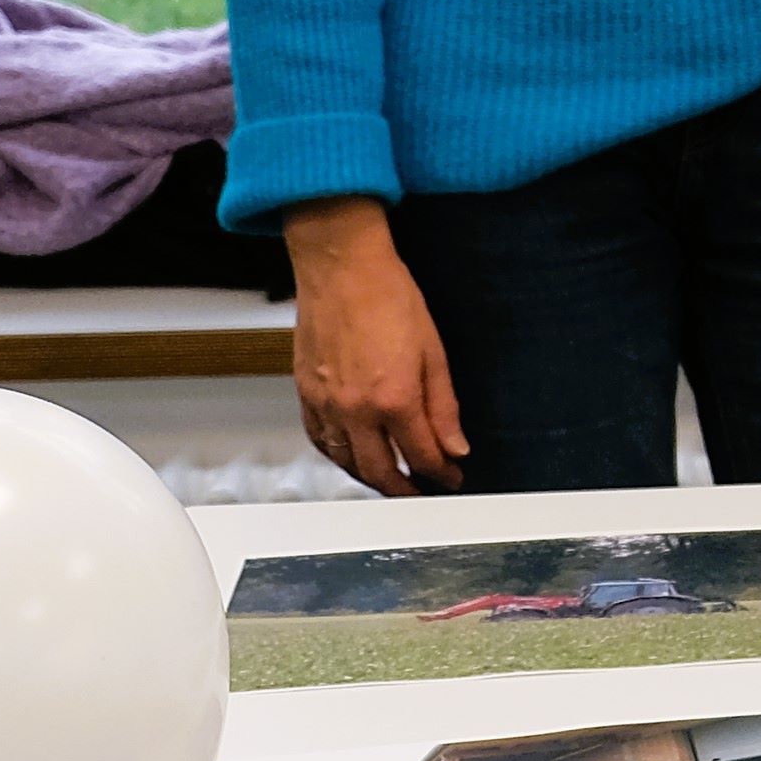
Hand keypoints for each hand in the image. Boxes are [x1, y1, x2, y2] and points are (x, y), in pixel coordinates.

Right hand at [286, 200, 466, 497]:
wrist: (342, 268)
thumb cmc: (389, 297)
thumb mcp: (434, 352)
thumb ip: (444, 407)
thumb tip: (455, 446)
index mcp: (394, 399)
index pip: (421, 456)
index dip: (441, 473)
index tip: (452, 476)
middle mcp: (355, 409)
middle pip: (381, 471)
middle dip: (406, 489)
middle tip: (423, 492)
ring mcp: (326, 404)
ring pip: (347, 462)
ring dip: (371, 478)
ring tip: (392, 480)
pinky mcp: (305, 394)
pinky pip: (320, 441)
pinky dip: (338, 457)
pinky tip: (351, 457)